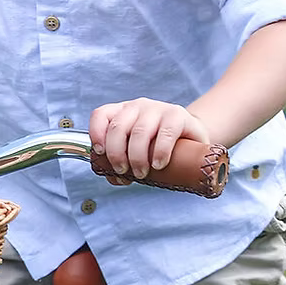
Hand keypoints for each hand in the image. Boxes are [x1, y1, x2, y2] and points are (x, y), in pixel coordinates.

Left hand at [88, 99, 209, 184]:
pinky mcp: (178, 115)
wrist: (190, 140)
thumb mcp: (134, 155)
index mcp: (121, 113)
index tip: (100, 153)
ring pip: (140, 132)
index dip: (96, 134)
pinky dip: (159, 152)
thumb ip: (120, 165)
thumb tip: (114, 178)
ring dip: (137, 158)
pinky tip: (159, 165)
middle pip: (118, 128)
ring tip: (141, 173)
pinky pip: (166, 133)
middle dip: (116, 155)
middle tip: (122, 171)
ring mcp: (158, 108)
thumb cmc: (155, 149)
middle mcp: (137, 106)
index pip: (100, 115)